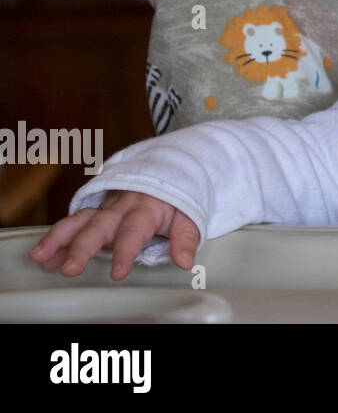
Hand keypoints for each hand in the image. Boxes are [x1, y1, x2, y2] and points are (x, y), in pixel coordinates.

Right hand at [27, 190, 199, 280]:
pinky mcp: (95, 211)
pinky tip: (42, 253)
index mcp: (145, 209)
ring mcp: (105, 208)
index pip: (134, 230)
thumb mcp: (188, 216)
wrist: (166, 172)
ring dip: (59, 238)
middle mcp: (121, 207)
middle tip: (69, 268)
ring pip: (78, 220)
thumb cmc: (175, 198)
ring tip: (42, 256)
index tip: (118, 272)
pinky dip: (56, 237)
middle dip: (82, 247)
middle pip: (99, 226)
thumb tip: (186, 261)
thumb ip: (186, 239)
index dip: (126, 251)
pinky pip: (73, 221)